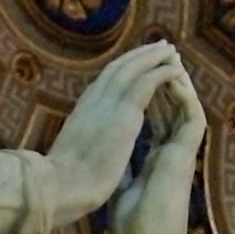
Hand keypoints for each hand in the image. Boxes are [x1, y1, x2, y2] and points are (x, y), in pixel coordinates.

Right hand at [50, 37, 180, 200]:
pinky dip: (162, 71)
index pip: (105, 82)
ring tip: (170, 49)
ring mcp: (108, 103)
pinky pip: (147, 82)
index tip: (137, 63)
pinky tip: (176, 68)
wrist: (58, 186)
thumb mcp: (73, 152)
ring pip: (134, 68)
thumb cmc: (63, 181)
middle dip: (140, 56)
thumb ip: (85, 140)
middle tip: (158, 47)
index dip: (123, 70)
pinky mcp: (124, 113)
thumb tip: (88, 144)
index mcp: (82, 111)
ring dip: (153, 56)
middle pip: (119, 67)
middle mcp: (94, 100)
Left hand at [114, 47, 207, 233]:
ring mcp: (180, 153)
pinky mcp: (185, 155)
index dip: (145, 96)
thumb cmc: (129, 224)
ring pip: (183, 107)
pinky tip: (173, 77)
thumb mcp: (119, 184)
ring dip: (175, 81)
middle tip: (155, 56)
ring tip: (166, 57)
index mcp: (154, 159)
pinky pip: (192, 116)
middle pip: (168, 107)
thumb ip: (120, 163)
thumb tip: (106, 151)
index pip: (152, 119)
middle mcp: (169, 152)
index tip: (133, 76)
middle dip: (160, 80)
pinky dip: (184, 96)